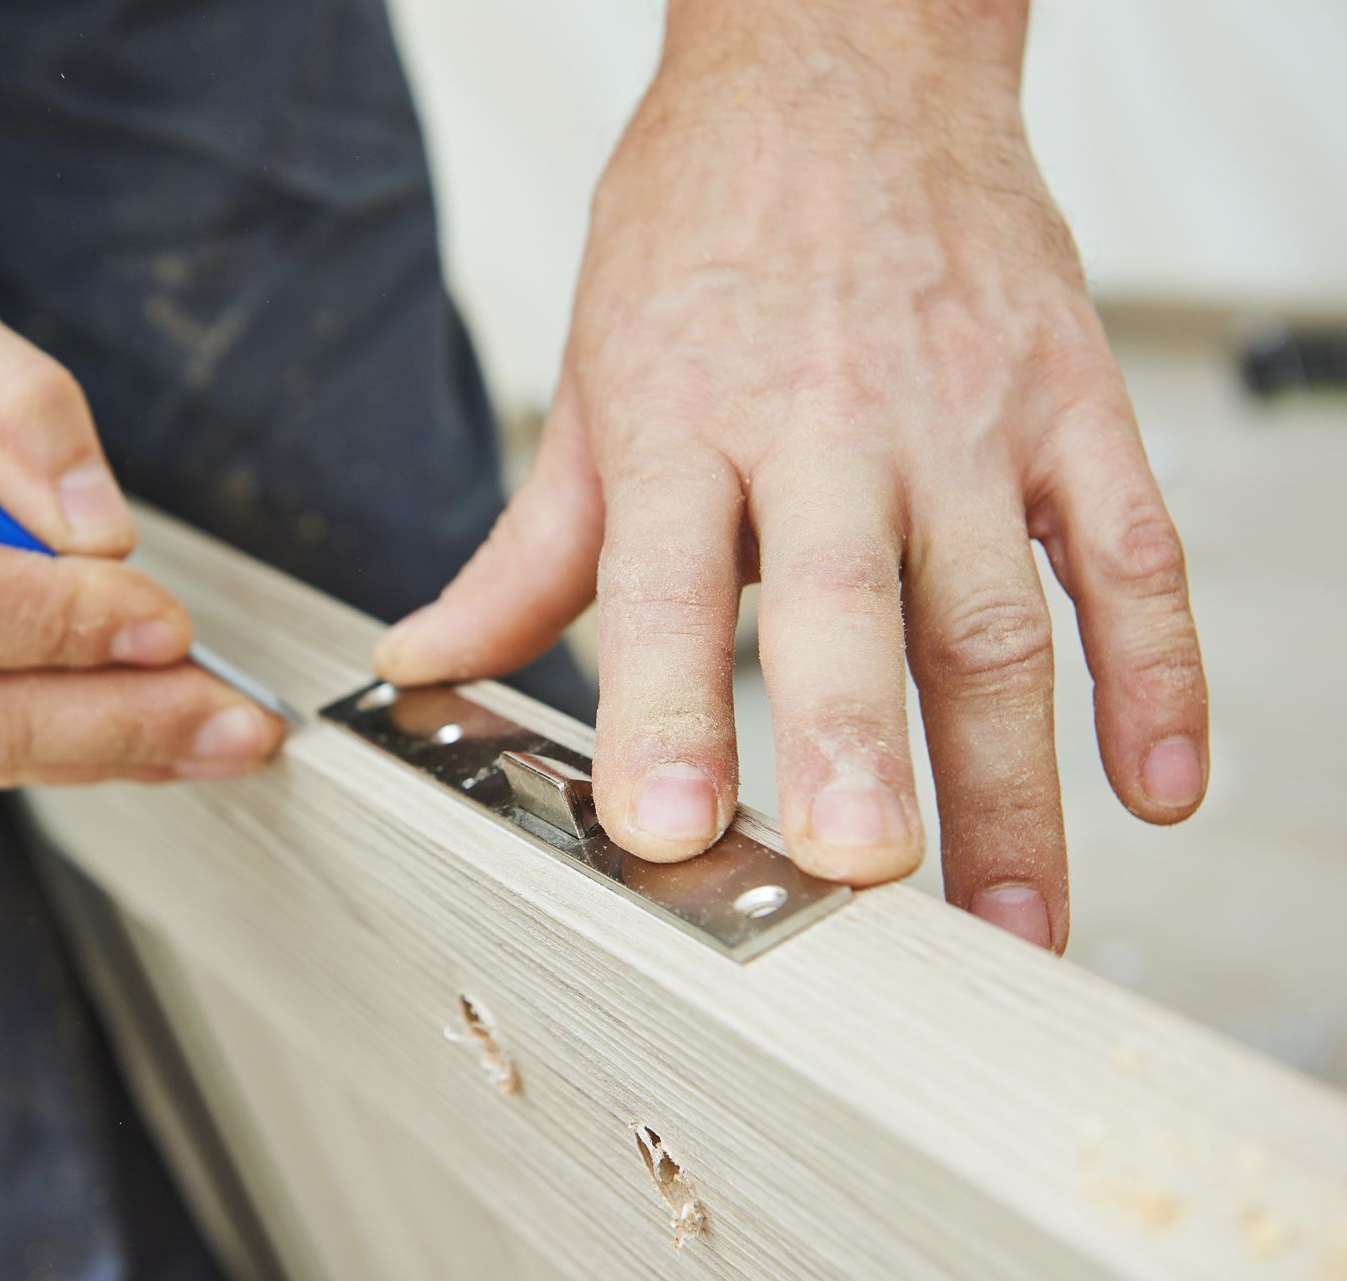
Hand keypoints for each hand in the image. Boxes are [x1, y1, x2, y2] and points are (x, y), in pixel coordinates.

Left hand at [374, 23, 1207, 949]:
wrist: (842, 56)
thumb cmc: (710, 221)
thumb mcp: (592, 374)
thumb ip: (526, 548)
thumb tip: (426, 657)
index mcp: (686, 416)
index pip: (668, 578)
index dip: (665, 705)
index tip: (661, 824)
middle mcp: (827, 418)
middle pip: (848, 596)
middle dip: (851, 739)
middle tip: (854, 870)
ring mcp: (965, 411)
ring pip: (1000, 606)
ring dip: (1012, 774)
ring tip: (1005, 921)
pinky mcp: (1070, 399)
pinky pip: (1132, 550)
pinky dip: (1161, 672)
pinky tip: (1155, 786)